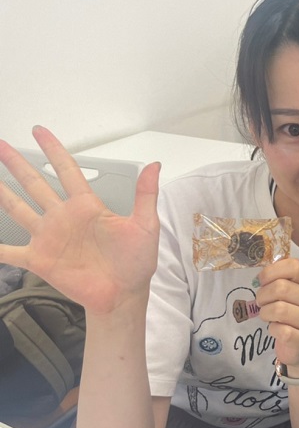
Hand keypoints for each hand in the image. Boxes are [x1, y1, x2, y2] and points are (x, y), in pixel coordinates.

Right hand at [0, 126, 160, 313]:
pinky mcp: (40, 259)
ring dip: (2, 193)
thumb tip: (155, 166)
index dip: (53, 150)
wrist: (124, 295)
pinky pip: (8, 252)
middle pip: (36, 183)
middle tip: (1, 146)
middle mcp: (63, 218)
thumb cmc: (136, 262)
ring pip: (18, 209)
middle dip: (18, 164)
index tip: (39, 132)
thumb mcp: (145, 226)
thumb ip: (145, 195)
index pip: (67, 170)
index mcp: (87, 206)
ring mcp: (49, 237)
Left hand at [255, 258, 298, 372]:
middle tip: (262, 302)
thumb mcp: (289, 291)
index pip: (294, 266)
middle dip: (263, 295)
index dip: (272, 271)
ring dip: (265, 312)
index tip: (263, 281)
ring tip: (268, 315)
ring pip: (279, 309)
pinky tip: (275, 329)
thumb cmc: (291, 312)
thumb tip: (262, 274)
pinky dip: (272, 329)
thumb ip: (278, 278)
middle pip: (281, 287)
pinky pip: (280, 329)